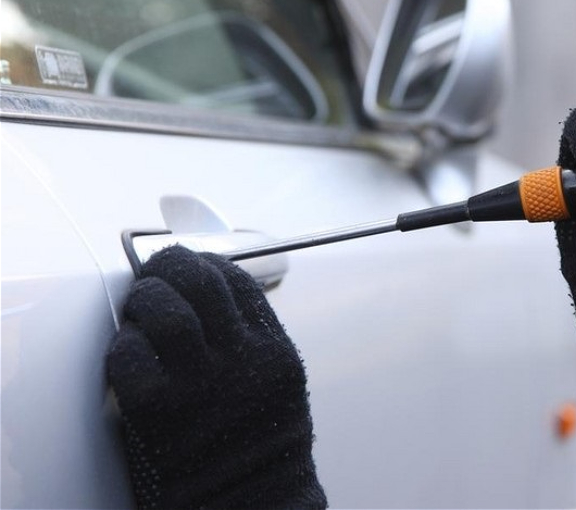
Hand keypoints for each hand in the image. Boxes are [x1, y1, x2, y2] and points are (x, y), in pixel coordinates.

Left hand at [107, 246, 325, 508]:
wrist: (256, 505)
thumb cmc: (263, 448)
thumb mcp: (279, 383)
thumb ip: (254, 339)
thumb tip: (214, 299)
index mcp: (274, 353)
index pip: (239, 281)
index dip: (208, 263)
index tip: (192, 264)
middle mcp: (242, 361)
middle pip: (203, 282)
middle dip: (172, 265)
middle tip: (157, 272)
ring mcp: (202, 385)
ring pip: (167, 311)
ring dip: (146, 299)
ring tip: (140, 305)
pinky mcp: (160, 412)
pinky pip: (130, 356)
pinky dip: (123, 345)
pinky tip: (128, 351)